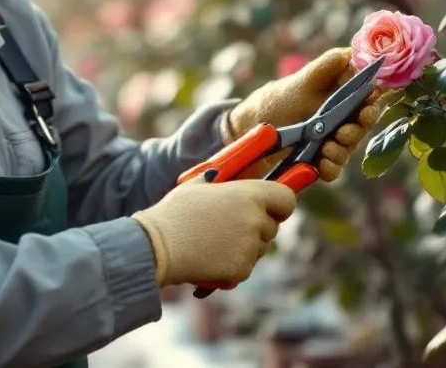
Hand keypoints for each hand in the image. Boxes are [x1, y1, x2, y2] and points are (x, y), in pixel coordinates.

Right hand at [131, 178, 296, 287]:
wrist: (159, 246)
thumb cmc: (175, 213)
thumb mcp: (196, 186)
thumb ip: (216, 181)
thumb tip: (217, 176)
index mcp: (249, 195)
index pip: (287, 199)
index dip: (279, 204)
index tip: (270, 207)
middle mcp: (255, 220)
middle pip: (272, 227)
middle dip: (257, 228)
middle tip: (230, 227)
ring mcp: (250, 247)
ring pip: (258, 248)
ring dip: (244, 247)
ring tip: (213, 242)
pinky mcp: (242, 270)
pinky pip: (245, 267)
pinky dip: (232, 266)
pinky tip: (210, 258)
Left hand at [224, 48, 395, 181]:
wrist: (256, 122)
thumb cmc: (284, 96)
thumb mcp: (304, 78)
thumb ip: (327, 66)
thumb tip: (352, 54)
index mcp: (345, 96)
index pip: (370, 101)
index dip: (373, 106)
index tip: (367, 110)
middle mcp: (345, 119)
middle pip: (363, 127)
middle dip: (356, 131)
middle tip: (344, 132)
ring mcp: (334, 140)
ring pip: (349, 149)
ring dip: (341, 150)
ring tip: (326, 147)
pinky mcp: (322, 160)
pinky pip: (333, 169)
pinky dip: (330, 167)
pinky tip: (321, 163)